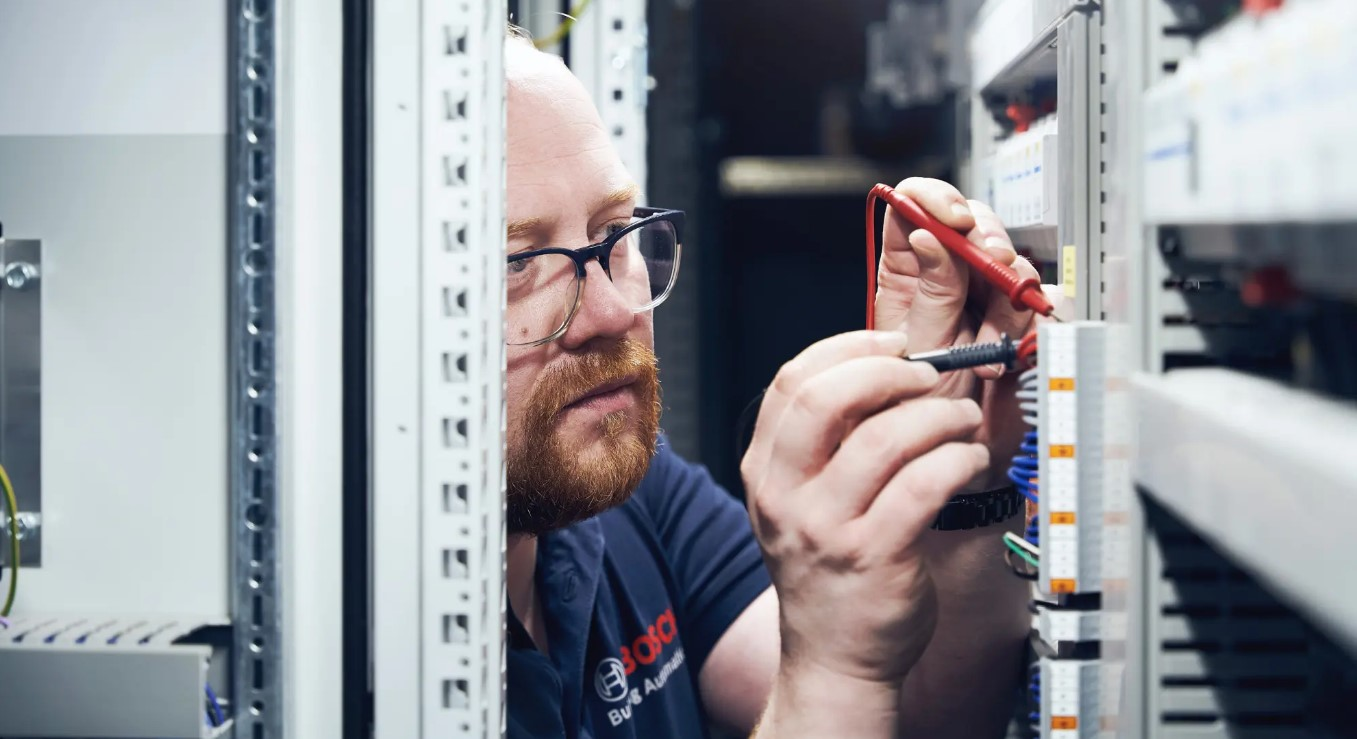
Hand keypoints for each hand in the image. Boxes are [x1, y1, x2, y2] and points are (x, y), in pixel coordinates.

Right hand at [740, 331, 990, 687]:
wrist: (834, 659)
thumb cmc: (830, 572)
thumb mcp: (802, 501)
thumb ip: (827, 442)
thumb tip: (885, 371)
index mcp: (765, 471)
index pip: (792, 382)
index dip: (848, 348)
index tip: (892, 343)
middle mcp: (785, 497)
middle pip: (827, 399)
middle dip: (890, 372)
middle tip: (928, 376)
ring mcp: (826, 529)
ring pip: (886, 438)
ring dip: (939, 416)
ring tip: (961, 420)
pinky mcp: (874, 557)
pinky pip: (923, 485)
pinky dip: (957, 459)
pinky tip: (968, 459)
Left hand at [874, 178, 1058, 487]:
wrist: (959, 454)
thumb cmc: (921, 409)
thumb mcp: (915, 349)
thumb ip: (926, 293)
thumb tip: (926, 235)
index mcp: (908, 275)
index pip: (914, 207)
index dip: (933, 198)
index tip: (951, 216)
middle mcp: (949, 279)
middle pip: (973, 221)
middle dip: (986, 235)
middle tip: (991, 258)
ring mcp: (989, 298)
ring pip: (1013, 257)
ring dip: (1009, 289)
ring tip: (992, 333)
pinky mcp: (1023, 320)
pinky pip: (1046, 294)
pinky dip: (1038, 314)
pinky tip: (1017, 342)